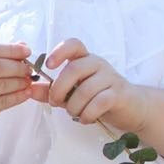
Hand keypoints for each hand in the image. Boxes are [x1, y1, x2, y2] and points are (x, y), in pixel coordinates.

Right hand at [0, 41, 36, 146]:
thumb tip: (21, 46)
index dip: (10, 49)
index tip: (27, 51)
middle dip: (18, 67)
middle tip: (30, 69)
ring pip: (1, 85)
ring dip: (19, 83)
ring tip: (29, 81)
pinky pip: (1, 102)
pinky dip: (16, 97)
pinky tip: (24, 94)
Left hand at [34, 38, 149, 132]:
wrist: (132, 108)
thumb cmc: (99, 98)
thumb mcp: (73, 93)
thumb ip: (52, 91)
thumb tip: (31, 89)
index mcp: (85, 59)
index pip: (73, 44)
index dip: (59, 52)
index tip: (49, 66)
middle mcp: (98, 64)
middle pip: (74, 69)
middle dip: (59, 89)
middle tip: (55, 103)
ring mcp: (110, 78)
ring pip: (85, 89)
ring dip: (74, 106)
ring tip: (74, 113)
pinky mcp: (119, 94)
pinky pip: (99, 102)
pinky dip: (87, 114)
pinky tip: (85, 119)